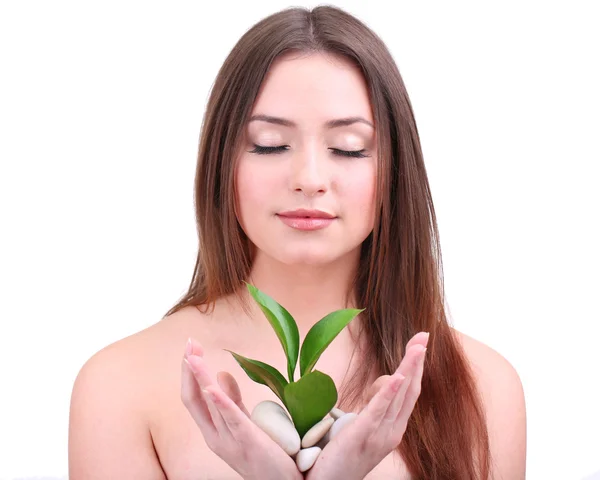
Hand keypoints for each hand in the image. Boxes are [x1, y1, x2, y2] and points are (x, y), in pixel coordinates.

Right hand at [181, 338, 302, 479]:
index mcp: (214, 430)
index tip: (192, 347)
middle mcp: (215, 436)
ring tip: (194, 356)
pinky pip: (231, 420)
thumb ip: (232, 401)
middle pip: (193, 399)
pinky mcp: (248, 441)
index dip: (191, 372)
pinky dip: (220, 402)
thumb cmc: (263, 454)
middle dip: (190, 370)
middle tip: (190, 343)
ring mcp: (229, 440)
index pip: (194, 397)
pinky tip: (212, 386)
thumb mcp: (243, 424)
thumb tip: (222, 374)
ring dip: (200, 378)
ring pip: (208, 405)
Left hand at [306, 332, 428, 479]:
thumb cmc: (341, 458)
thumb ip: (375, 406)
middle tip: (424, 335)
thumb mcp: (363, 427)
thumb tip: (386, 381)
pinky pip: (379, 410)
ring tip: (417, 346)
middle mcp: (392, 431)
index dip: (415, 366)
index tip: (420, 343)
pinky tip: (398, 375)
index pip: (409, 391)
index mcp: (392, 428)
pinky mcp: (362, 435)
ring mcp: (380, 435)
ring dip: (409, 368)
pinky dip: (390, 391)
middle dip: (417, 361)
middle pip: (410, 389)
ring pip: (399, 395)